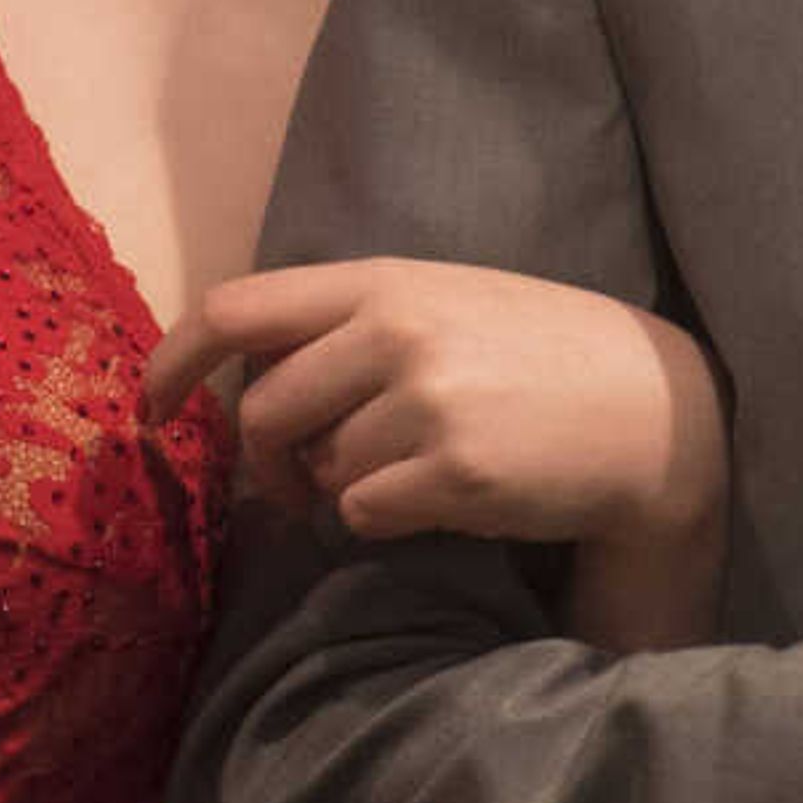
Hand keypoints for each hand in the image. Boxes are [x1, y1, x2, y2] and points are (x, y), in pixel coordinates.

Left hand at [145, 260, 724, 555]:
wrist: (652, 410)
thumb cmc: (538, 357)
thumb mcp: (444, 303)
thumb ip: (351, 325)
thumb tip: (247, 381)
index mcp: (383, 282)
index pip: (236, 310)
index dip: (173, 363)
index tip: (150, 409)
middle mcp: (396, 331)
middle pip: (262, 413)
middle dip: (267, 464)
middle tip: (298, 486)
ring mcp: (425, 400)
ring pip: (318, 472)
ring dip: (344, 489)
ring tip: (414, 469)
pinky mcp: (452, 470)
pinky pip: (363, 515)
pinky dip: (385, 520)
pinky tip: (443, 496)